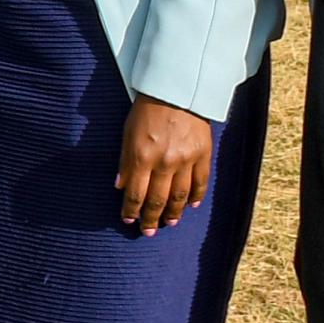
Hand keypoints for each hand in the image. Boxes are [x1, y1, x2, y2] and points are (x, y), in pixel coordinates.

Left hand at [114, 94, 215, 234]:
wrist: (177, 91)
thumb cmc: (147, 110)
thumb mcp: (127, 133)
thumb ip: (125, 162)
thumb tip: (120, 187)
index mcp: (142, 156)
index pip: (135, 194)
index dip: (131, 210)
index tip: (129, 220)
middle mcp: (165, 162)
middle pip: (157, 200)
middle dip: (151, 219)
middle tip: (148, 231)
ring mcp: (186, 160)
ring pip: (180, 196)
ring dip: (174, 213)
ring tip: (169, 223)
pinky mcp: (203, 155)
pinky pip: (201, 182)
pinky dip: (197, 197)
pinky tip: (192, 206)